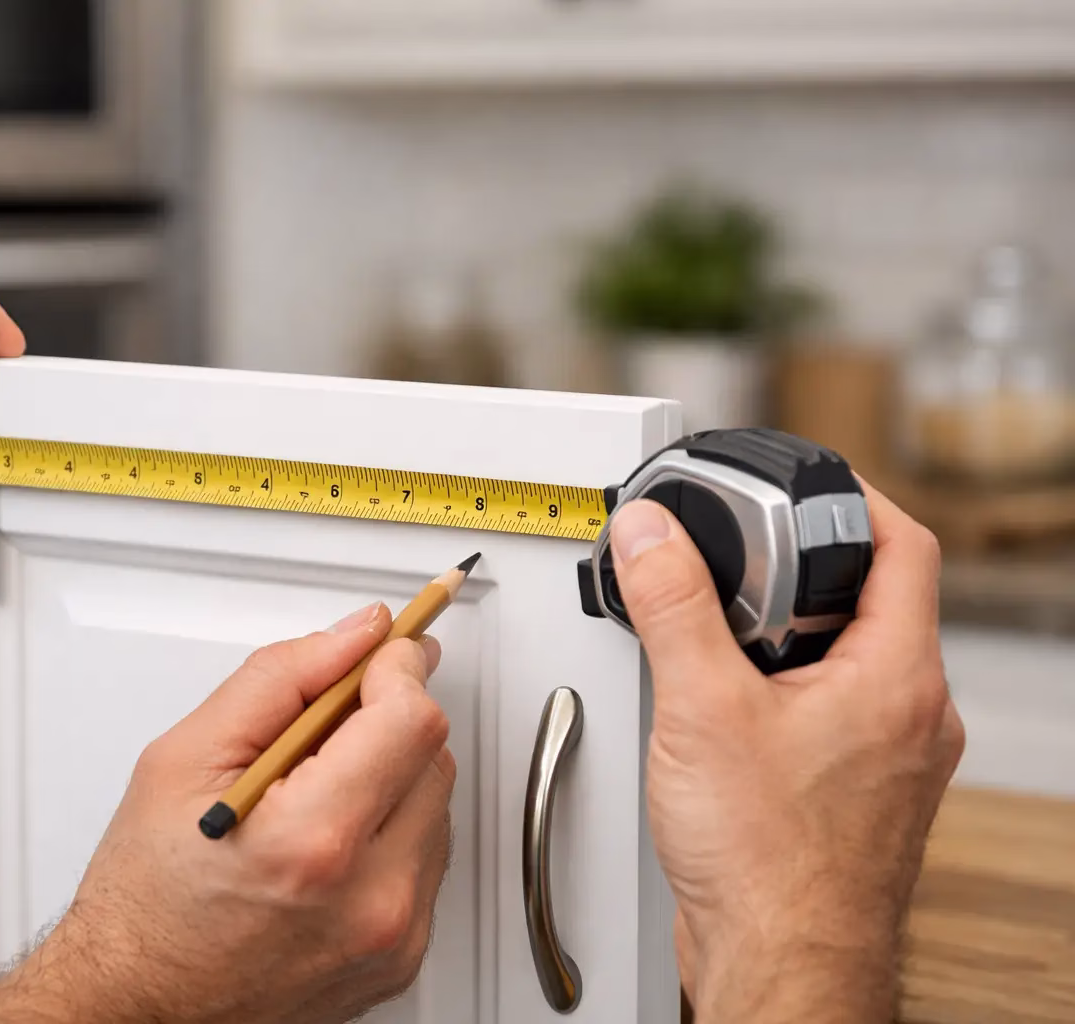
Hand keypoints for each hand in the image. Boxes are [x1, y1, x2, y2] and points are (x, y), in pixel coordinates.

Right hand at [0, 603, 456, 1023]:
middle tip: (322, 723)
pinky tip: (326, 840)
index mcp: (312, 841)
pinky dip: (388, 832)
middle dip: (385, 719)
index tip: (381, 652)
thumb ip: (279, 679)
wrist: (139, 1001)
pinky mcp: (402, 957)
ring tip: (309, 794)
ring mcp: (393, 935)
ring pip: (436, 805)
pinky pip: (425, 859)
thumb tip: (353, 636)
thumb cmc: (146, 898)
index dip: (396, 669)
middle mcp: (369, 898)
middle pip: (432, 757)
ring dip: (389, 776)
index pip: (410, 719)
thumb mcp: (184, 758)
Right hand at [609, 483, 963, 1022]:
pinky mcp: (854, 790)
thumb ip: (675, 607)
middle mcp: (910, 714)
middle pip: (876, 597)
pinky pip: (830, 708)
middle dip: (804, 567)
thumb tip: (653, 535)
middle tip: (745, 556)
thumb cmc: (769, 864)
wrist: (778, 960)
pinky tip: (726, 707)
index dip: (855, 497)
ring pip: (851, 656)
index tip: (808, 481)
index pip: (905, 546)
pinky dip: (784, 686)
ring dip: (790, 631)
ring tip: (724, 632)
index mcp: (896, 678)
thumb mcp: (702, 708)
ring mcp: (889, 756)